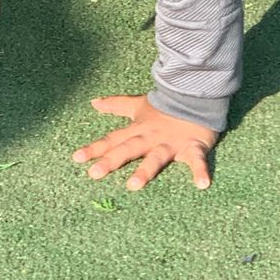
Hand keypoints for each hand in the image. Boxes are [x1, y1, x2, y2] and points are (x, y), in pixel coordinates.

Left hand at [72, 95, 216, 191]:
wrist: (196, 93)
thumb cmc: (165, 105)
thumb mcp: (139, 105)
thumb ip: (116, 105)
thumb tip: (93, 102)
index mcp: (138, 130)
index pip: (113, 140)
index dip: (95, 149)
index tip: (76, 159)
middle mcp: (151, 138)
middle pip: (129, 149)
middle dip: (112, 161)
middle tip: (94, 174)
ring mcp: (171, 143)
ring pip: (156, 158)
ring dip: (146, 171)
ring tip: (133, 185)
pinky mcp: (193, 147)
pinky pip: (197, 161)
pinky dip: (200, 172)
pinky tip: (202, 185)